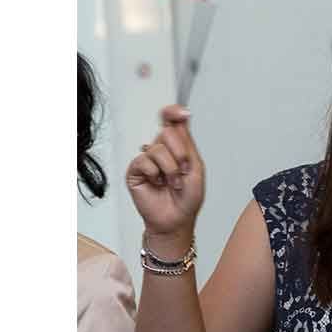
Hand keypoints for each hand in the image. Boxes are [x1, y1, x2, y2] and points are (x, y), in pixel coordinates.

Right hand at [125, 105, 204, 240]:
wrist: (176, 219)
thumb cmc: (187, 199)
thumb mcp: (195, 168)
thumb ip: (187, 142)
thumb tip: (182, 118)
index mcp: (177, 147)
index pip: (172, 122)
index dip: (173, 112)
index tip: (181, 112)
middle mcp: (161, 151)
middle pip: (167, 132)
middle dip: (179, 152)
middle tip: (183, 170)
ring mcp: (148, 160)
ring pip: (157, 148)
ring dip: (170, 168)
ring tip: (172, 182)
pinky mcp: (135, 170)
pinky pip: (144, 161)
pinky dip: (155, 174)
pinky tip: (157, 183)